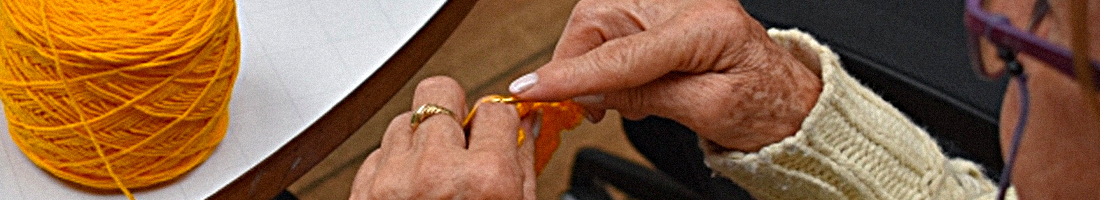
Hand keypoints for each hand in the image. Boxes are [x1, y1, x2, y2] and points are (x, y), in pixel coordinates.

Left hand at [350, 76, 536, 199]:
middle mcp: (435, 173)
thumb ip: (521, 165)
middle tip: (459, 135)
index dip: (498, 123)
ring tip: (431, 174)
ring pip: (403, 121)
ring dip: (420, 141)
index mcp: (484, 179)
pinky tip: (410, 191)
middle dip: (452, 108)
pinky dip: (394, 168)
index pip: (494, 110)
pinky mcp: (364, 194)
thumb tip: (526, 125)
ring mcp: (394, 182)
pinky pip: (377, 156)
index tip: (495, 133)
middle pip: (439, 92)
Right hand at [508, 0, 821, 151]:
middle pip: (598, 20)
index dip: (572, 75)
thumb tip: (586, 94)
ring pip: (596, 20)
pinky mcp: (663, 7)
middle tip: (584, 107)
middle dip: (578, 65)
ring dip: (590, 63)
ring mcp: (673, 0)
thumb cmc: (764, 105)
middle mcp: (688, 2)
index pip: (622, 53)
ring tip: (620, 99)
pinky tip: (627, 82)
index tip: (533, 90)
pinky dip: (603, 57)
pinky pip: (610, 24)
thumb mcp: (706, 113)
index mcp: (707, 25)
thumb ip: (643, 98)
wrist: (788, 98)